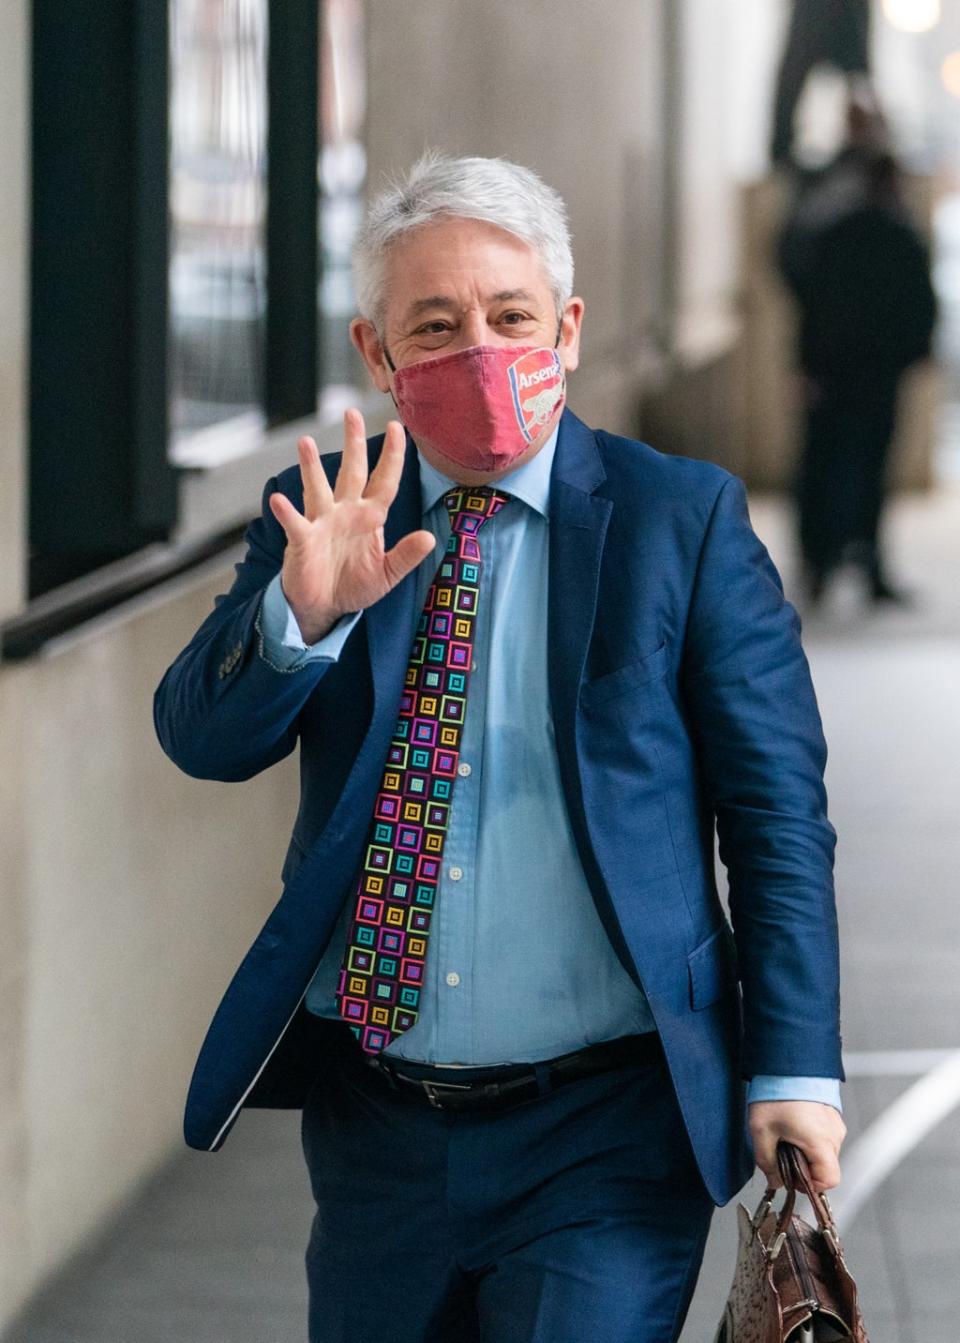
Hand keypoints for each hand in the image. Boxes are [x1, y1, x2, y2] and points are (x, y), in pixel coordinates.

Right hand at [269, 411, 434, 643]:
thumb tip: (431, 538)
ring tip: (306, 443)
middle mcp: (345, 513)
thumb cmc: (355, 586)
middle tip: (351, 413)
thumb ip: (407, 556)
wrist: (325, 607)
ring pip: (318, 489)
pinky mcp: (302, 541)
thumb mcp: (387, 574)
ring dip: (311, 467)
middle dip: (353, 444)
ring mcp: (322, 524)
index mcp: (370, 518)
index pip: (385, 482)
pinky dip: (286, 513)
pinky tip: (279, 500)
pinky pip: (295, 523)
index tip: (399, 428)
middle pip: (351, 473)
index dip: (392, 457)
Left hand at [748, 1100, 845, 1192]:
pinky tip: (792, 1124)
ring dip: (806, 1151)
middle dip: (804, 1167)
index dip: (810, 1185)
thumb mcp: (762, 1131)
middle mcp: (834, 1134)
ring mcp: (835, 1122)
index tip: (792, 1177)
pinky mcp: (831, 1113)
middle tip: (782, 1153)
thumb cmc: (776, 1092)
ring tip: (785, 1133)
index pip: (829, 1181)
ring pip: (824, 1152)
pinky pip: (824, 1136)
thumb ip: (768, 1162)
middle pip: (825, 1167)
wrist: (786, 1060)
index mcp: (821, 1142)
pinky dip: (809, 1137)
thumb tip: (775, 1181)